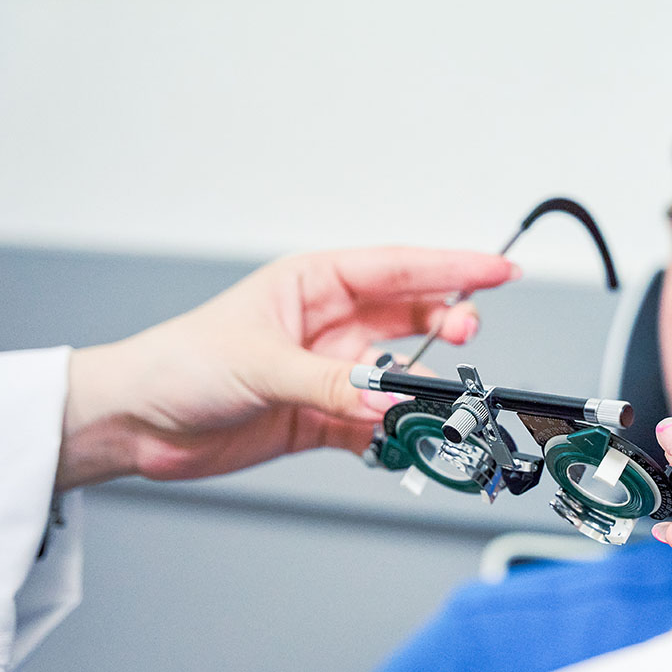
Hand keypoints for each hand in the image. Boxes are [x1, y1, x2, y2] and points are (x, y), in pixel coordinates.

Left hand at [57, 247, 518, 489]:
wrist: (138, 423)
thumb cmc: (180, 363)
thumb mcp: (260, 362)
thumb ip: (332, 382)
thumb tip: (390, 396)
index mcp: (315, 284)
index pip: (399, 268)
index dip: (453, 268)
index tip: (499, 271)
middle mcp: (331, 324)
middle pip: (410, 316)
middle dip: (447, 322)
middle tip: (469, 334)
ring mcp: (331, 370)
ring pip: (400, 373)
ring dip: (420, 387)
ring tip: (434, 399)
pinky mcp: (324, 415)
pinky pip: (376, 422)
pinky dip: (393, 433)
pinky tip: (400, 438)